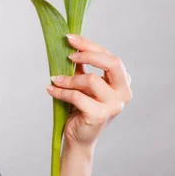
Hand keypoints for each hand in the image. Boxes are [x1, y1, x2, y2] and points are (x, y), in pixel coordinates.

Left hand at [46, 34, 132, 148]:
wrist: (79, 136)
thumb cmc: (82, 106)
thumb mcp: (83, 82)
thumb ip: (82, 65)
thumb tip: (70, 43)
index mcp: (122, 81)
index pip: (109, 56)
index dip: (89, 45)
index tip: (70, 39)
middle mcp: (123, 92)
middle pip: (113, 62)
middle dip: (89, 54)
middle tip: (69, 54)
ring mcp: (114, 105)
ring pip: (91, 80)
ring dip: (69, 78)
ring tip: (55, 79)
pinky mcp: (100, 115)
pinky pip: (77, 96)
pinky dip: (61, 91)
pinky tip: (51, 90)